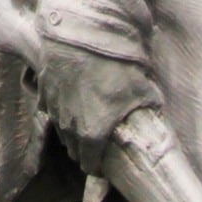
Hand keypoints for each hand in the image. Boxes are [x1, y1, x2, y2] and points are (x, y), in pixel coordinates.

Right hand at [39, 46, 161, 171]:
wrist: (83, 35)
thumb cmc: (116, 66)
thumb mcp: (143, 91)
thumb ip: (149, 110)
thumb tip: (157, 117)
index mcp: (92, 134)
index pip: (90, 164)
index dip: (98, 166)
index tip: (106, 162)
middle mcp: (68, 126)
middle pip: (73, 148)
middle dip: (84, 149)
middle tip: (97, 141)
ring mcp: (53, 106)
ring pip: (60, 129)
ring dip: (71, 130)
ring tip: (84, 120)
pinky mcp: (44, 87)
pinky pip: (49, 107)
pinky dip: (59, 108)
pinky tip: (68, 100)